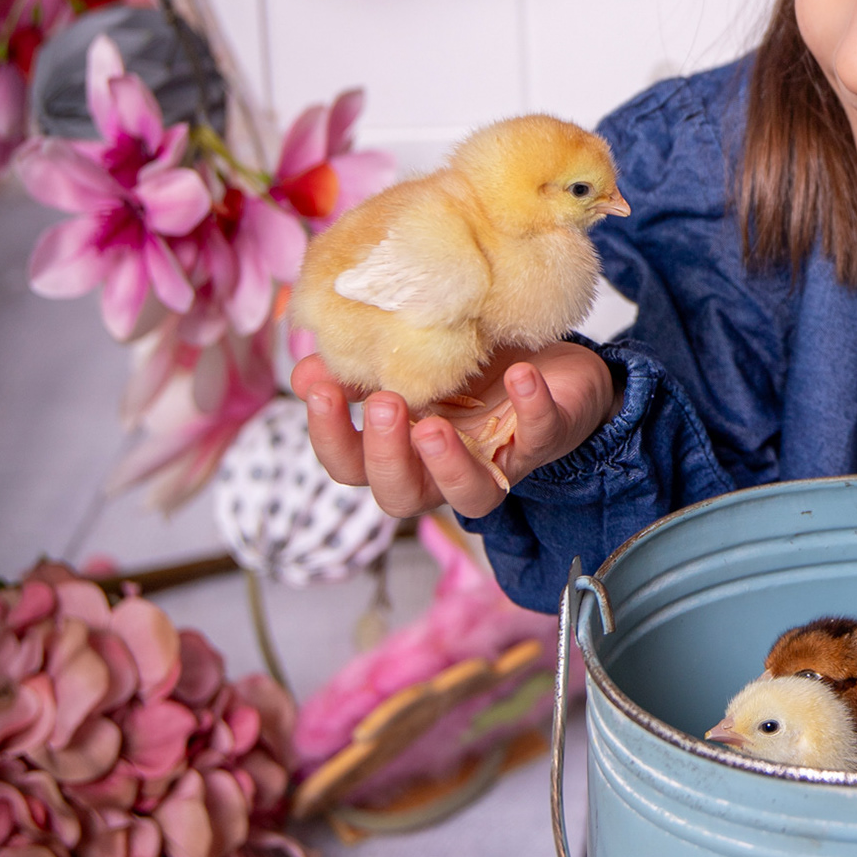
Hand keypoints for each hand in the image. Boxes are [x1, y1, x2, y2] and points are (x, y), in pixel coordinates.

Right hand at [291, 342, 617, 519]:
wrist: (553, 360)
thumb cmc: (473, 367)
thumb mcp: (412, 359)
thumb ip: (362, 368)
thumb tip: (303, 370)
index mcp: (402, 448)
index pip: (351, 466)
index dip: (331, 438)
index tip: (320, 391)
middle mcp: (443, 468)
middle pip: (401, 496)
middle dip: (386, 457)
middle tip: (385, 405)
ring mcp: (497, 461)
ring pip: (470, 495)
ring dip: (447, 464)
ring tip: (432, 427)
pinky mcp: (546, 439)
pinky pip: (540, 436)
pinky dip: (531, 408)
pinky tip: (521, 377)